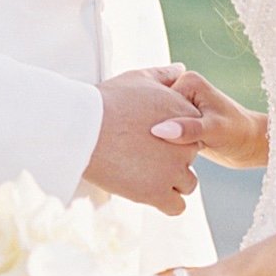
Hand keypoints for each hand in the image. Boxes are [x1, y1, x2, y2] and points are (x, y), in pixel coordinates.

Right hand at [87, 68, 203, 214]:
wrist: (83, 128)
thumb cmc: (107, 101)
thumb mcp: (139, 79)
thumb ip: (164, 74)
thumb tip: (180, 68)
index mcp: (185, 116)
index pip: (192, 133)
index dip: (173, 138)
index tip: (151, 138)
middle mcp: (186, 143)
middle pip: (189, 158)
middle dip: (171, 159)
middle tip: (143, 156)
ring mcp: (173, 170)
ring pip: (187, 184)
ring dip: (170, 182)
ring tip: (143, 174)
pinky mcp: (157, 194)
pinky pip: (176, 207)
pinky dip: (165, 202)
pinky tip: (147, 192)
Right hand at [155, 69, 266, 170]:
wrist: (250, 146)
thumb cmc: (238, 134)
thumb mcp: (214, 131)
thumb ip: (190, 129)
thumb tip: (160, 131)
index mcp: (188, 81)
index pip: (157, 101)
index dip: (154, 122)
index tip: (153, 141)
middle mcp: (182, 90)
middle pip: (155, 112)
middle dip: (154, 132)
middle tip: (154, 153)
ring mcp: (180, 107)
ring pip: (157, 124)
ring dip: (156, 140)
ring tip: (159, 156)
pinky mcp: (180, 122)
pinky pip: (163, 133)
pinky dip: (161, 145)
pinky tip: (161, 158)